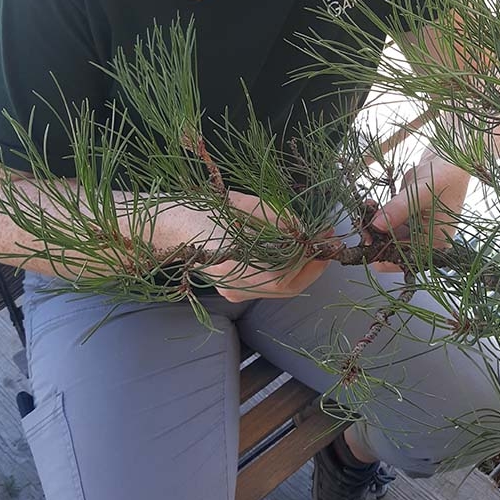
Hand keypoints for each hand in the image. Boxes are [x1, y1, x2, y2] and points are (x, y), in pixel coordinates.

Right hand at [154, 194, 331, 302]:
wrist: (173, 225)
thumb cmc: (205, 211)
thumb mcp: (243, 207)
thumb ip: (275, 219)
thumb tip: (304, 230)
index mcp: (232, 265)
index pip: (282, 276)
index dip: (308, 261)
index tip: (324, 240)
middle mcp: (233, 287)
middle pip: (285, 287)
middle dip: (311, 266)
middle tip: (327, 244)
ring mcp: (233, 293)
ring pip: (279, 289)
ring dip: (302, 269)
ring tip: (316, 245)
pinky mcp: (234, 291)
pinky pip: (268, 286)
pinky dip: (286, 271)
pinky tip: (296, 253)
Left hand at [366, 157, 469, 272]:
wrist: (449, 160)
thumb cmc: (446, 177)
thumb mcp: (420, 194)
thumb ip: (398, 210)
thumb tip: (376, 225)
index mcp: (435, 245)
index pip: (405, 260)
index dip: (383, 252)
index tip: (368, 239)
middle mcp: (425, 242)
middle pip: (393, 250)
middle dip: (375, 237)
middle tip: (362, 223)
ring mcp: (415, 230)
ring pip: (387, 236)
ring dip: (373, 225)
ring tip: (366, 209)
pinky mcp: (407, 218)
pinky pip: (388, 223)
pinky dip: (377, 215)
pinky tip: (370, 205)